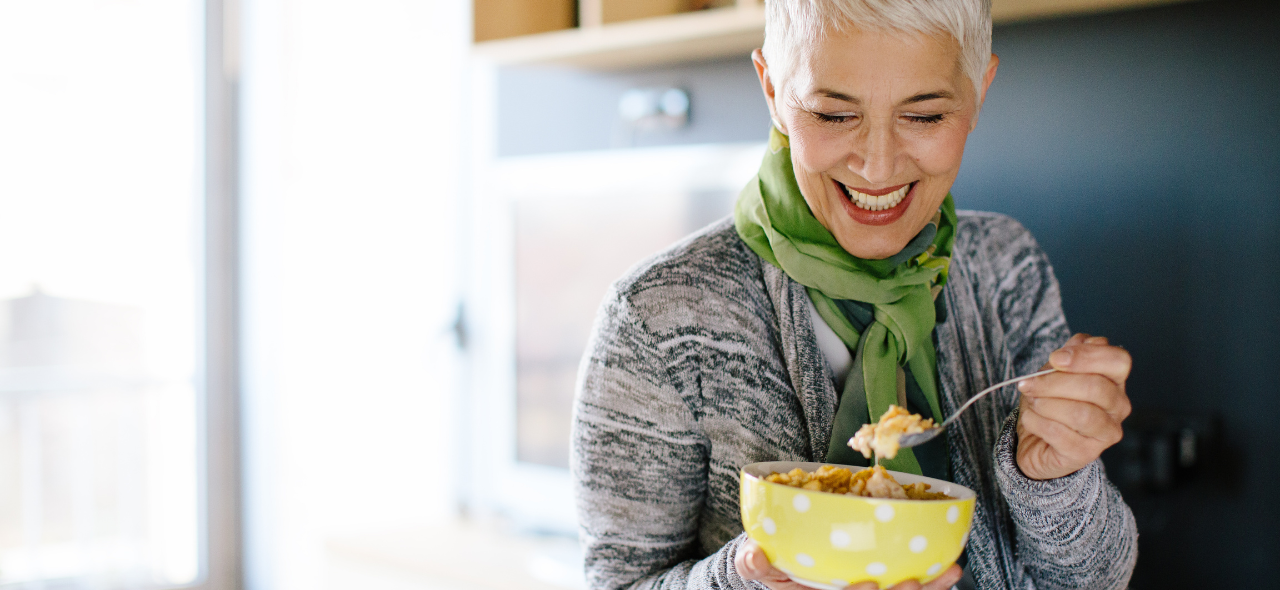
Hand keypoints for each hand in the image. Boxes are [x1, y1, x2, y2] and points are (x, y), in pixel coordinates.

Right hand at [735, 539, 962, 589]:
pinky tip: (950, 568)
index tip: (867, 585)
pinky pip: (914, 585)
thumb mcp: (756, 565)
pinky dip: (935, 579)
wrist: (782, 562)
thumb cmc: (773, 566)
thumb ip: (753, 563)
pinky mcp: (886, 581)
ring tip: (948, 573)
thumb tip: (753, 555)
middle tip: (914, 584)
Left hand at [1016, 333, 1132, 479]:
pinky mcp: (1086, 454)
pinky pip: (1059, 434)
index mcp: (1115, 381)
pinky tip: (1031, 418)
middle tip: (1029, 384)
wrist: (1036, 440)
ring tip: (1032, 401)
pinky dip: (1037, 422)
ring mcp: (1106, 433)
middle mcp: (1118, 407)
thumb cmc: (1050, 401)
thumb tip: (1080, 342)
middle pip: (1096, 388)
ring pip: (1081, 414)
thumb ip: (1068, 355)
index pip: (1119, 361)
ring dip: (1046, 404)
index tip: (1055, 358)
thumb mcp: (1054, 372)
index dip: (1087, 356)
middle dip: (1055, 383)